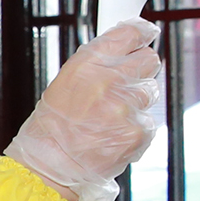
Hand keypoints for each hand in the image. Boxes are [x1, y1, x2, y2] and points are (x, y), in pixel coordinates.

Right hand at [5, 20, 161, 200]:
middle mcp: (109, 80)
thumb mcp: (66, 82)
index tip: (144, 36)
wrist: (50, 166)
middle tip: (124, 86)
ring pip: (150, 92)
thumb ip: (97, 63)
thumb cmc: (52, 127)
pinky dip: (136, 129)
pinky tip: (114, 134)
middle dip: (140, 70)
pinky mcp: (138, 131)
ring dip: (136, 102)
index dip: (140, 35)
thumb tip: (125, 48)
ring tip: (111, 118)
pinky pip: (149, 122)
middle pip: (149, 60)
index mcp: (87, 63)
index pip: (130, 34)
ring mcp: (126, 107)